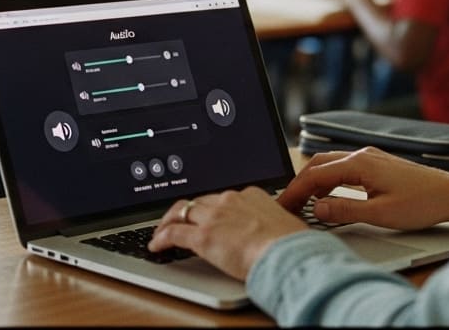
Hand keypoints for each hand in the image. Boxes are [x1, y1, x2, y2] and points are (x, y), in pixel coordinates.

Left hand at [148, 187, 307, 280]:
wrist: (287, 253)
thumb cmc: (292, 244)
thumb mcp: (284, 224)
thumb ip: (272, 223)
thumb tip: (275, 231)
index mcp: (251, 195)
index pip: (222, 197)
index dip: (211, 208)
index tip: (208, 215)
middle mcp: (230, 200)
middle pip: (199, 202)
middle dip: (187, 212)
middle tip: (179, 221)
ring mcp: (214, 217)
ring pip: (182, 212)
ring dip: (170, 221)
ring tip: (163, 232)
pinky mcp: (203, 236)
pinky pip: (173, 233)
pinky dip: (161, 238)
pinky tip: (156, 245)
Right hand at [277, 147, 448, 229]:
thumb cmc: (422, 203)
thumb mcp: (381, 214)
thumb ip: (345, 211)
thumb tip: (317, 209)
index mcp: (359, 164)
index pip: (314, 175)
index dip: (294, 192)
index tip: (281, 207)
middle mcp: (362, 155)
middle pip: (318, 164)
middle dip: (298, 184)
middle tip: (286, 206)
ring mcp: (370, 157)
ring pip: (330, 165)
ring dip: (312, 182)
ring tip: (301, 204)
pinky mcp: (376, 164)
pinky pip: (343, 168)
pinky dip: (328, 180)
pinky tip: (327, 197)